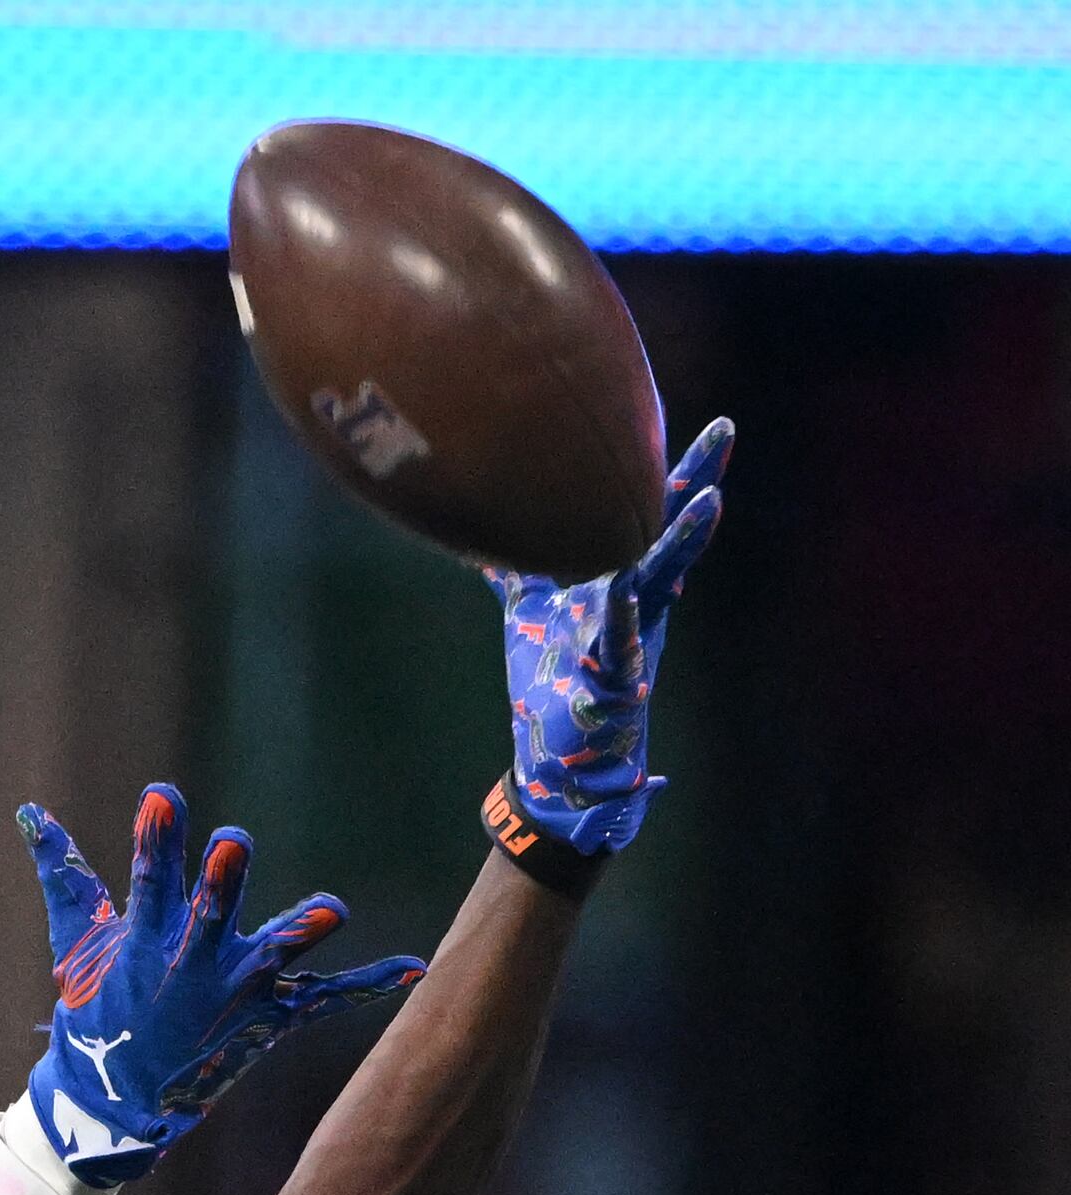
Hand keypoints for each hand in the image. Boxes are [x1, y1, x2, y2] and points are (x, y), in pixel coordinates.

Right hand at [14, 785, 419, 1187]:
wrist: (116, 1106)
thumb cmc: (99, 1011)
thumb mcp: (77, 944)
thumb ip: (64, 874)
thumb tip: (28, 809)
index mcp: (144, 943)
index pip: (147, 882)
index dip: (154, 841)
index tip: (162, 796)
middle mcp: (192, 966)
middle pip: (210, 916)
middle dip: (220, 882)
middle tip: (231, 844)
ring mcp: (235, 996)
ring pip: (274, 959)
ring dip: (300, 933)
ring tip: (328, 910)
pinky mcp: (270, 1021)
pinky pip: (326, 1002)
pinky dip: (369, 985)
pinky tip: (414, 967)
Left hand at [487, 417, 730, 852]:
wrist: (558, 761)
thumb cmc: (552, 683)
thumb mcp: (531, 613)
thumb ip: (518, 571)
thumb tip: (486, 534)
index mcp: (619, 582)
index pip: (643, 517)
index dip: (661, 470)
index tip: (674, 416)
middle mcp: (634, 603)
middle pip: (668, 533)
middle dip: (695, 483)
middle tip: (726, 429)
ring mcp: (628, 639)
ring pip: (658, 582)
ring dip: (682, 543)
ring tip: (709, 501)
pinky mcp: (612, 683)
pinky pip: (618, 647)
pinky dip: (618, 620)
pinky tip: (621, 591)